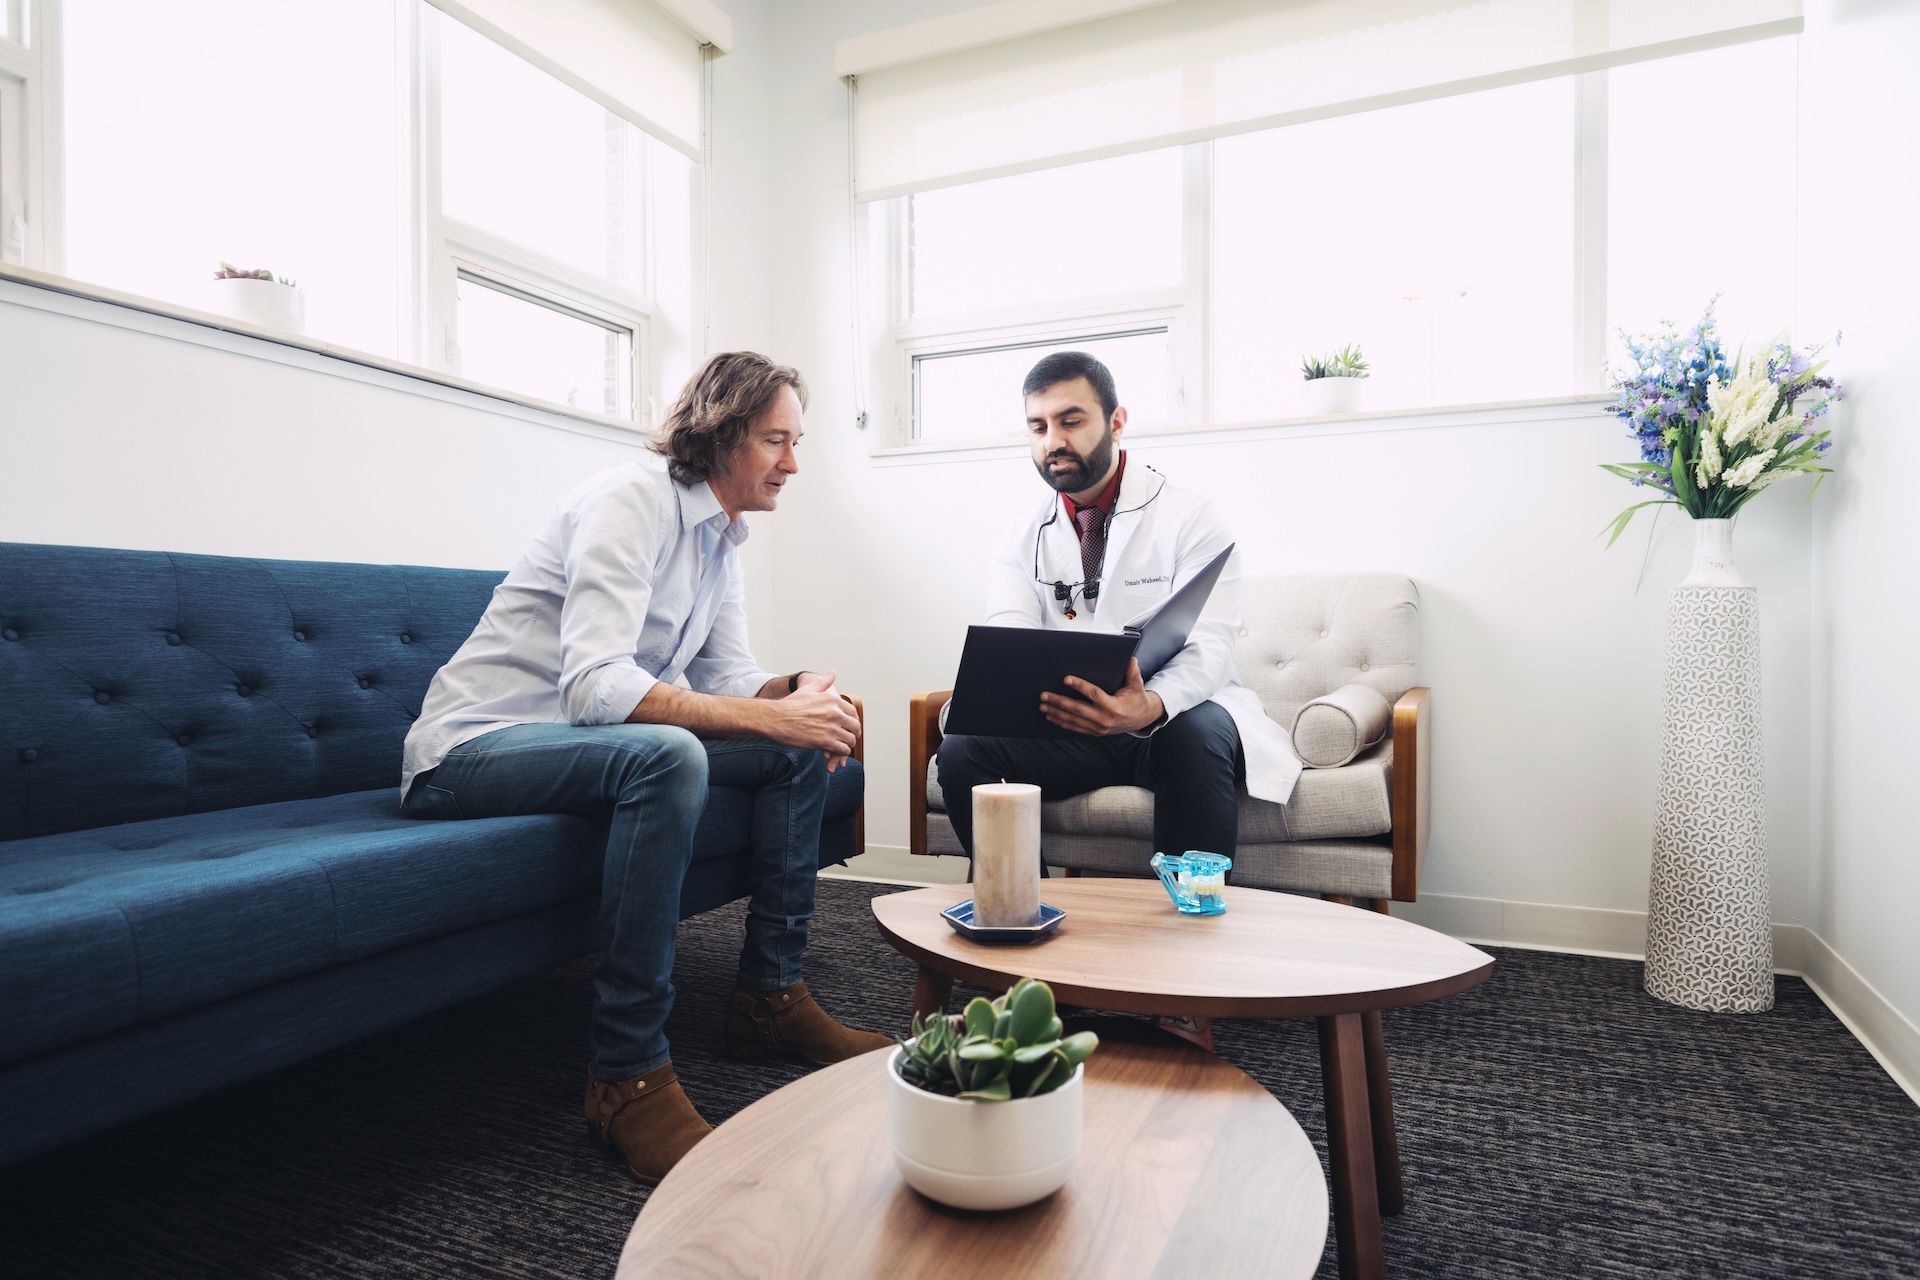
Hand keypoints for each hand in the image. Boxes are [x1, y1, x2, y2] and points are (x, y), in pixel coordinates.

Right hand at [767, 669, 860, 768]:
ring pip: (851, 739)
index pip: (853, 712)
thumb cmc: (790, 704)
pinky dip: (841, 752)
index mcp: (833, 700)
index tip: (849, 726)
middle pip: (855, 726)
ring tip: (842, 746)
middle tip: (849, 738)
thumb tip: (832, 673)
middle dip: (854, 733)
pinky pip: (842, 749)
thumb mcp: (809, 689)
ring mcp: (831, 728)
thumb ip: (824, 682)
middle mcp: (835, 713)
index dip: (853, 720)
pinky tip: (835, 752)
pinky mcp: (824, 742)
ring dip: (848, 744)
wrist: (776, 718)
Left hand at [1040, 659, 1163, 736]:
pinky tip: (1051, 716)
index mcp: (1114, 706)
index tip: (1066, 679)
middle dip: (1059, 702)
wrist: (1141, 719)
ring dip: (1056, 713)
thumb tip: (1131, 659)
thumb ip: (1132, 672)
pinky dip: (1062, 722)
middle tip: (1045, 694)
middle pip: (1078, 709)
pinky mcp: (1095, 732)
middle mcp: (1105, 719)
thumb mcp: (1137, 685)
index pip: (1093, 694)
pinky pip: (1075, 728)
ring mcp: (1099, 728)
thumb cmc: (1136, 699)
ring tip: (1043, 705)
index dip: (1079, 686)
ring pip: (1073, 721)